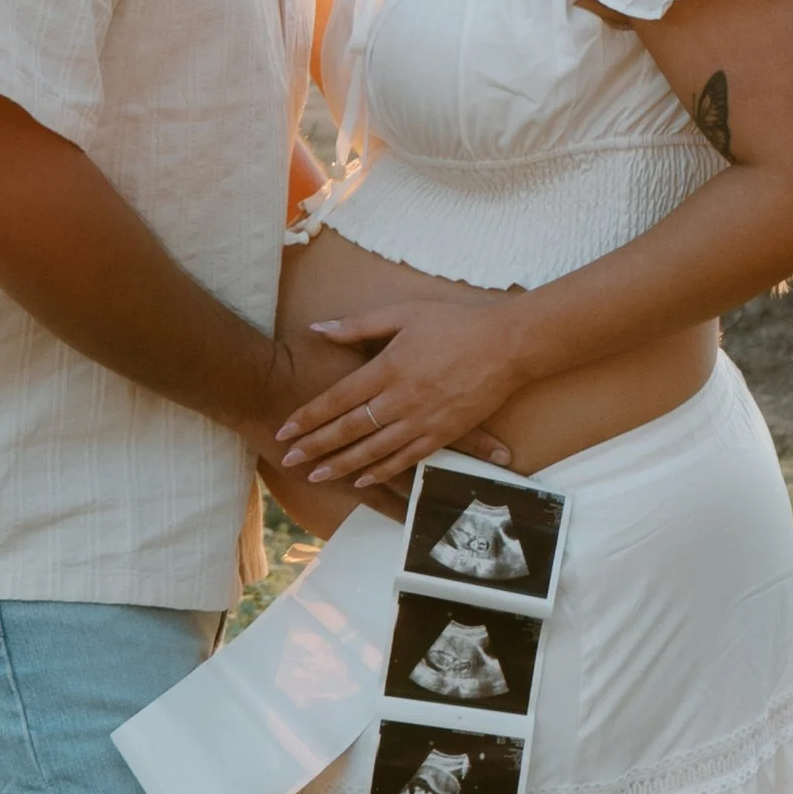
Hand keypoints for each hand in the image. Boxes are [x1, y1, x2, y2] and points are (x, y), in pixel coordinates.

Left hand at [274, 300, 527, 487]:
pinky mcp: (444, 434)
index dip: (309, 416)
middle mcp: (401, 399)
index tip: (285, 429)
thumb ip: (358, 325)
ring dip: (342, 465)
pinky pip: (407, 459)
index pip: (337, 398)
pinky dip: (382, 472)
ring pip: (374, 450)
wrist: (507, 345)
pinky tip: (362, 480)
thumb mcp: (403, 313)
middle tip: (290, 458)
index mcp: (388, 368)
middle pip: (349, 429)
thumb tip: (317, 328)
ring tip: (316, 475)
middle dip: (316, 446)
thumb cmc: (455, 323)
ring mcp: (423, 421)